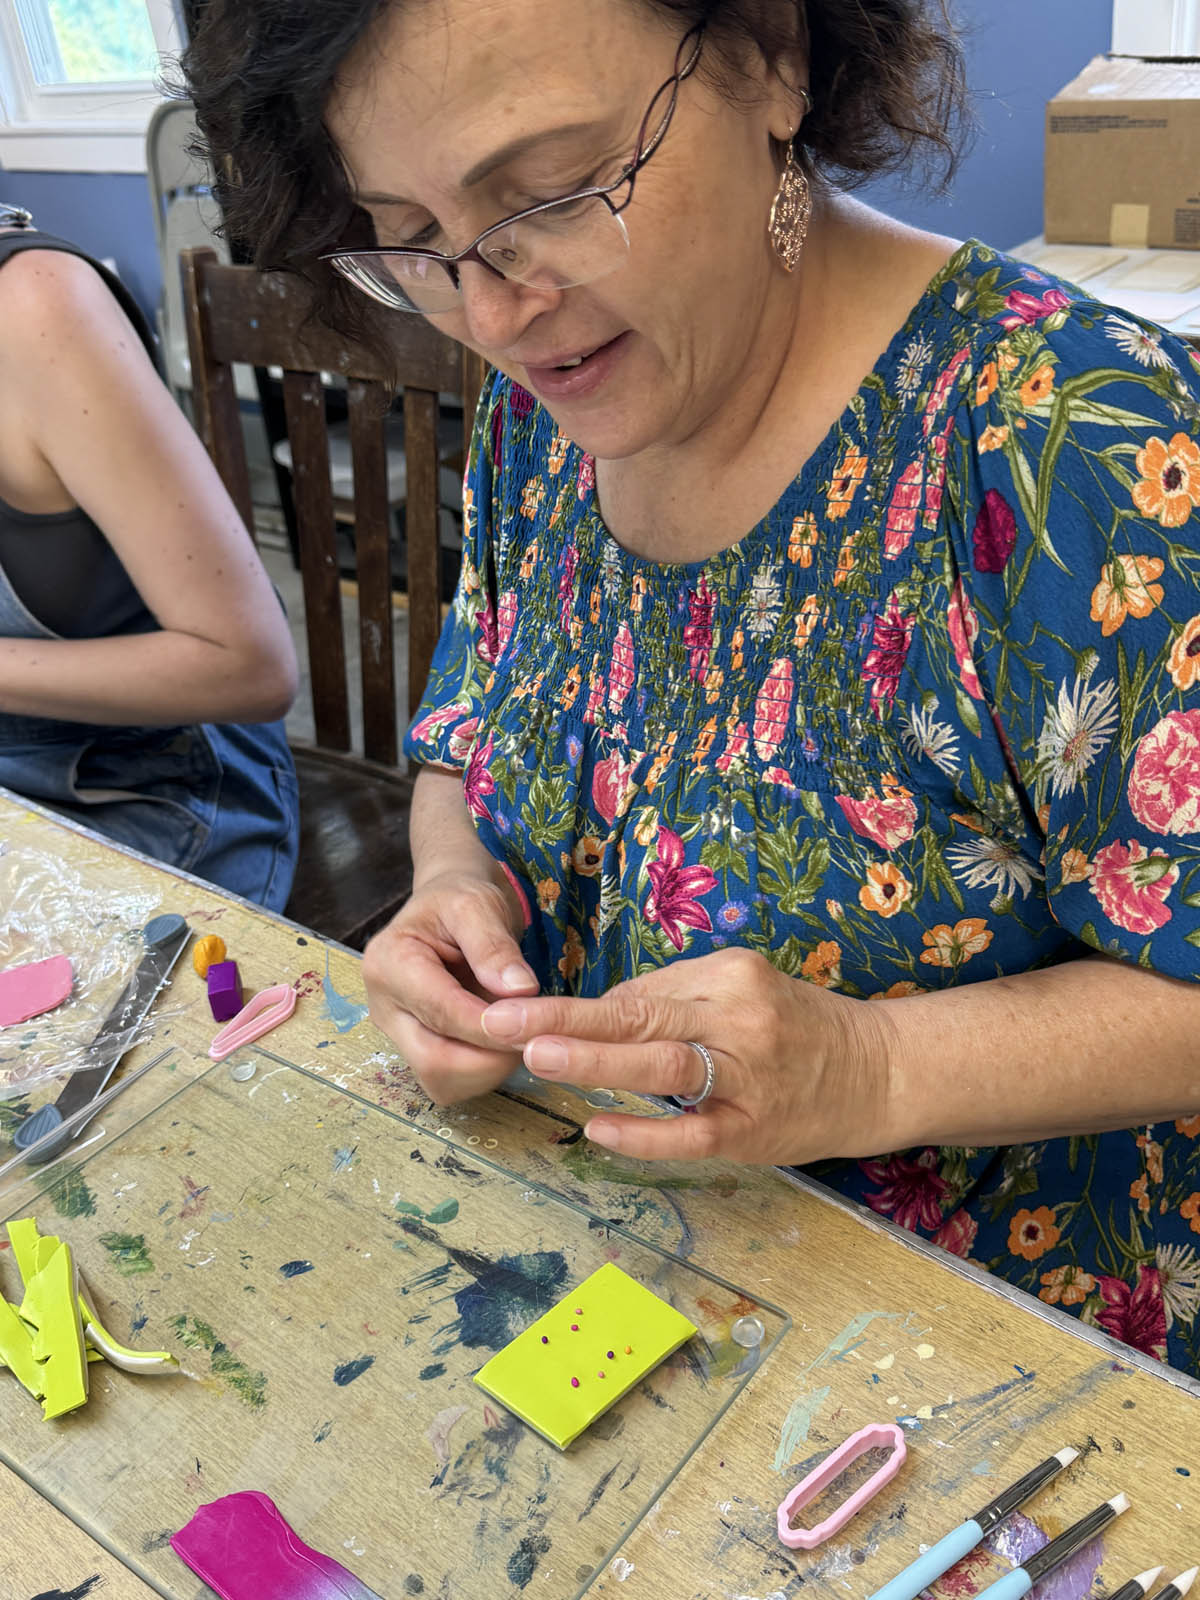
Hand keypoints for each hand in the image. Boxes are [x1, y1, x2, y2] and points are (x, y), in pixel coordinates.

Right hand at [362, 869, 539, 1103]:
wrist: (447, 911)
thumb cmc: (459, 900)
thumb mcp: (478, 904)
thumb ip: (494, 946)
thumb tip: (520, 990)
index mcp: (389, 963)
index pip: (441, 1012)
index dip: (491, 1026)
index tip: (535, 1023)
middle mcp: (384, 1006)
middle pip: (434, 1061)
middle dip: (491, 1058)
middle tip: (534, 1036)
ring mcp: (397, 1033)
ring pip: (442, 1081)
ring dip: (489, 1070)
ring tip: (519, 1033)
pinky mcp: (416, 1050)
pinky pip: (450, 1082)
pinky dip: (483, 1072)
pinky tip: (502, 1042)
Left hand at [479, 948, 894, 1163]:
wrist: (878, 1072)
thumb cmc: (797, 1027)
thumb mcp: (743, 988)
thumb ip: (676, 997)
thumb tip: (601, 1014)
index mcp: (731, 977)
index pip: (639, 990)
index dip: (575, 1004)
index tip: (515, 1006)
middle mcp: (739, 1020)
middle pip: (641, 1017)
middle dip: (566, 1021)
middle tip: (502, 1022)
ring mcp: (748, 1079)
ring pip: (663, 1068)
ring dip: (597, 1061)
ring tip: (540, 1057)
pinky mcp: (754, 1132)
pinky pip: (691, 1136)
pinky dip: (643, 1134)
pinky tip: (597, 1129)